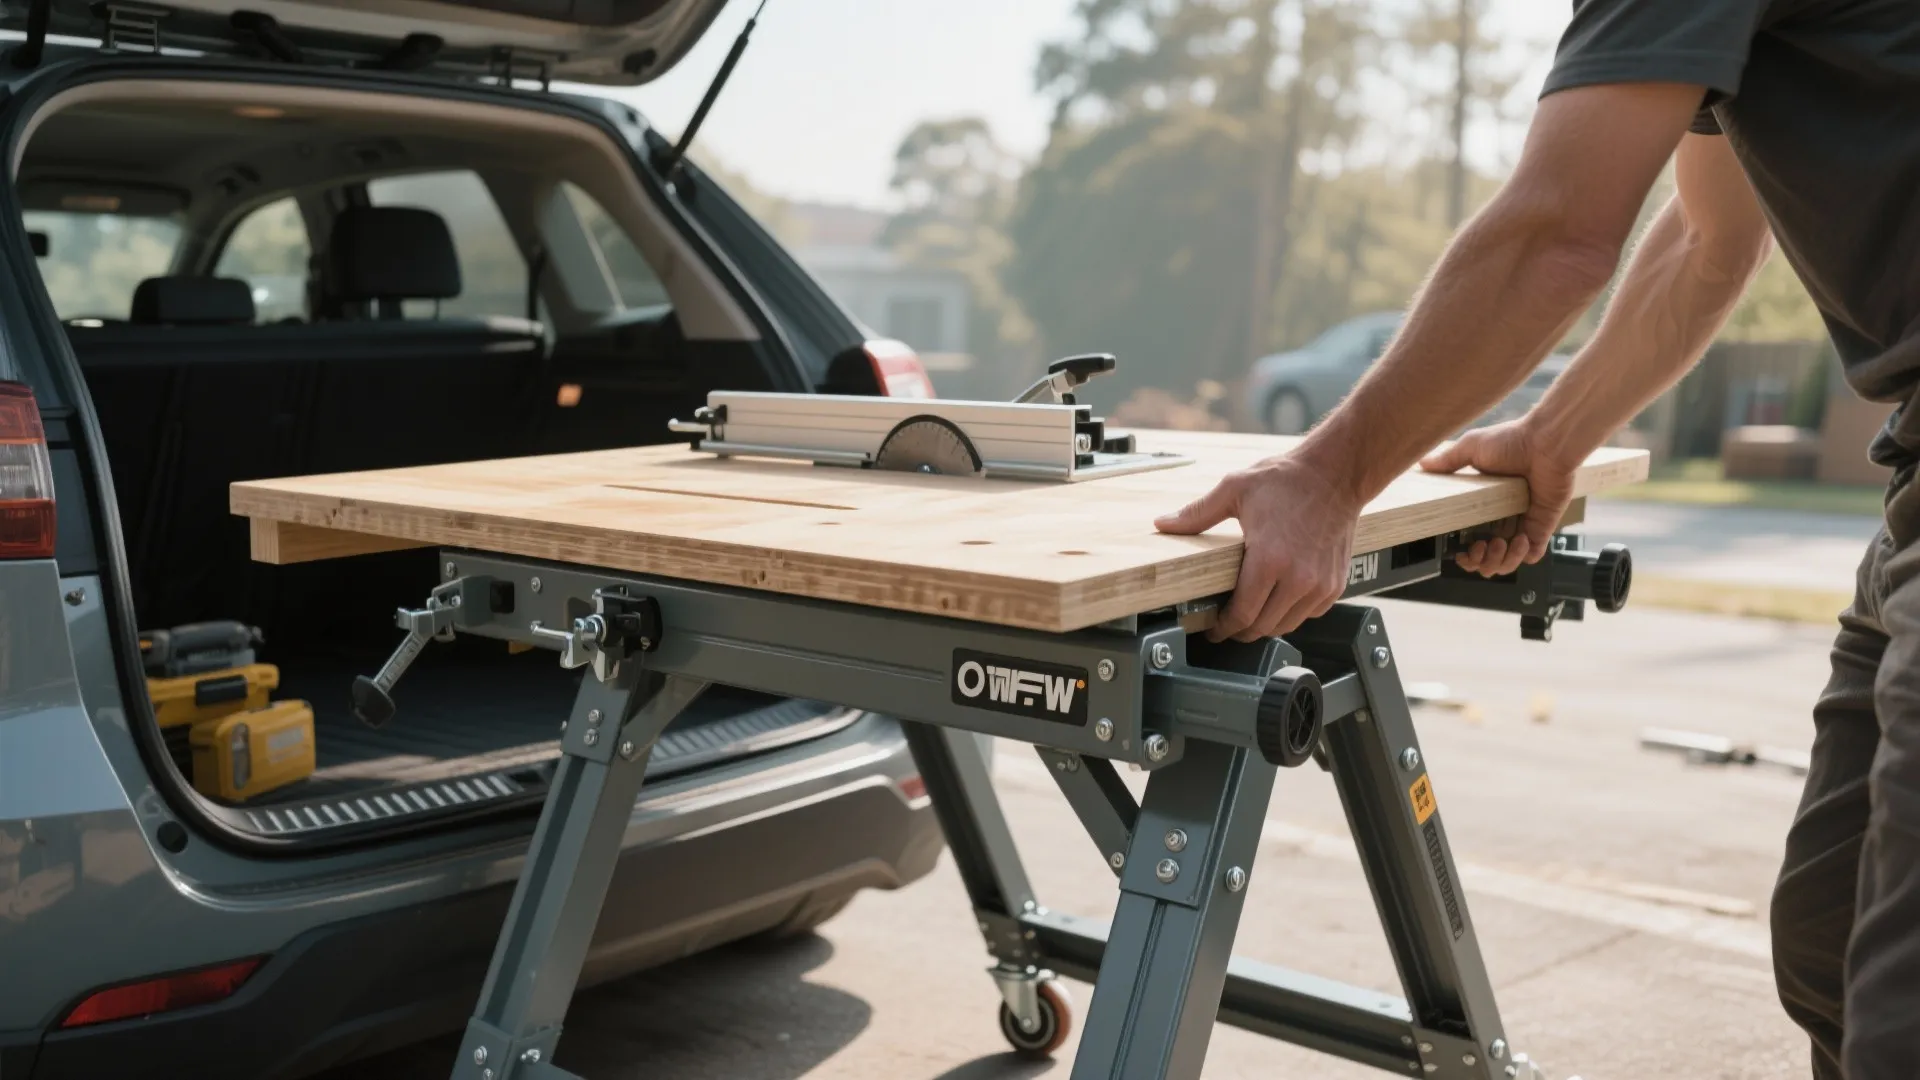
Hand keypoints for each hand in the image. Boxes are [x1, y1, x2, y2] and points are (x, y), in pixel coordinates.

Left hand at [1155, 457, 1361, 641]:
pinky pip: (1309, 615)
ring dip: (1266, 625)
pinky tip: (1278, 600)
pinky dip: (1291, 614)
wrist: (1337, 472)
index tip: (1214, 629)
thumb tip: (1163, 524)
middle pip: (1263, 627)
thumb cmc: (1289, 479)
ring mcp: (1320, 584)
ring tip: (1250, 614)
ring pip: (1286, 626)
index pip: (1242, 614)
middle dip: (1240, 631)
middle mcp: (1298, 578)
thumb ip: (1197, 513)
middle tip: (1226, 625)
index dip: (1223, 628)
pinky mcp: (1336, 584)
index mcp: (1269, 559)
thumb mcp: (1235, 489)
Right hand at [1419, 420, 1579, 576]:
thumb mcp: (1472, 447)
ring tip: (1498, 542)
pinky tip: (1520, 539)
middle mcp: (1502, 518)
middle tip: (1479, 547)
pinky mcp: (1542, 526)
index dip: (1464, 553)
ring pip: (1507, 563)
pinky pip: (1533, 555)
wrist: (1544, 443)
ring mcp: (1523, 524)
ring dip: (1499, 561)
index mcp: (1484, 505)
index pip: (1469, 540)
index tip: (1459, 551)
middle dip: (1479, 562)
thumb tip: (1422, 464)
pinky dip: (1523, 555)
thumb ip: (1448, 460)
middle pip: (1487, 560)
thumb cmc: (1512, 441)